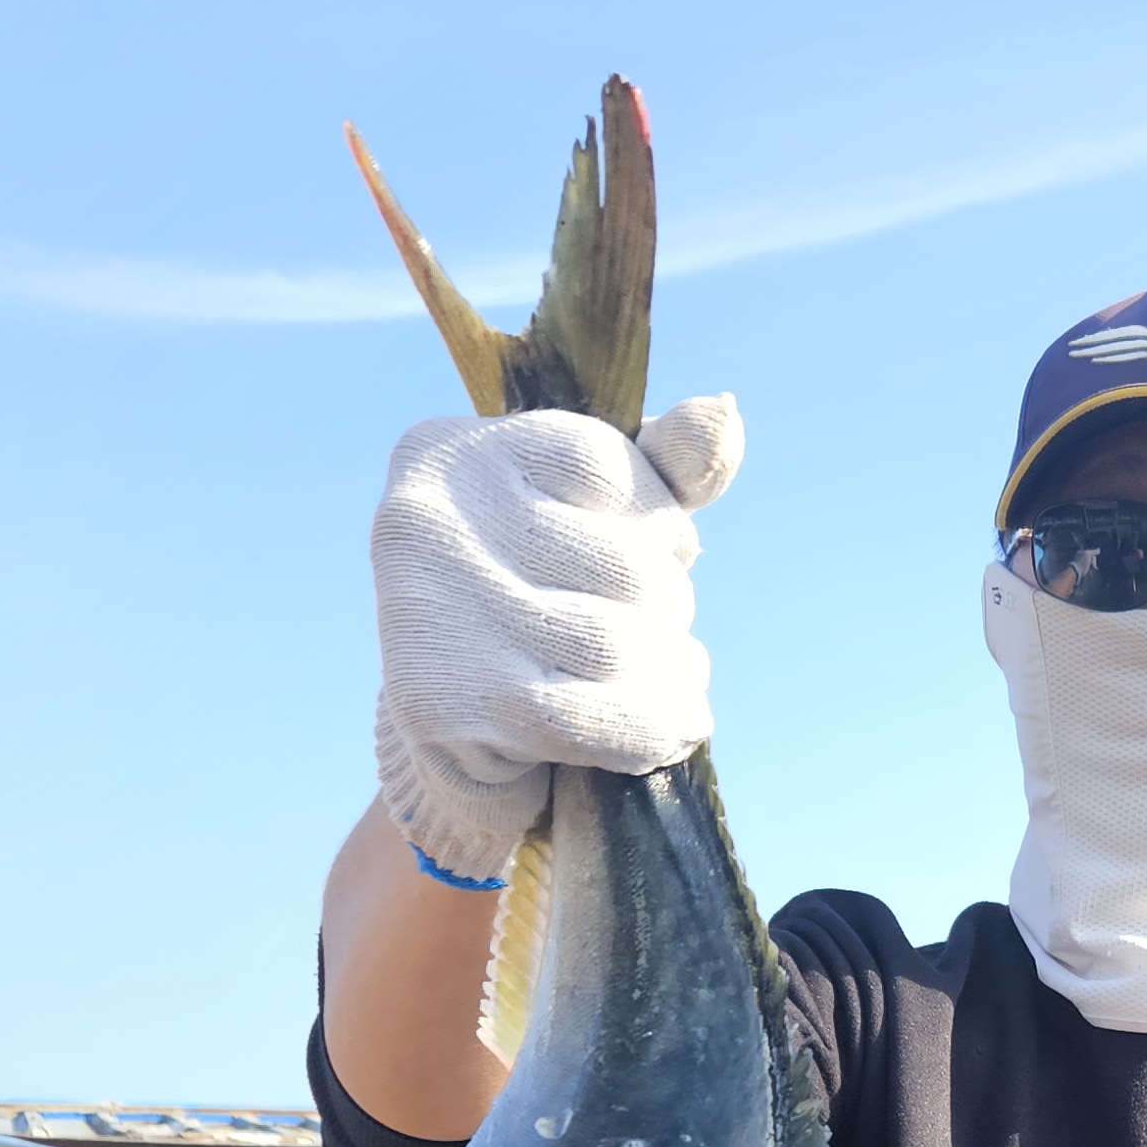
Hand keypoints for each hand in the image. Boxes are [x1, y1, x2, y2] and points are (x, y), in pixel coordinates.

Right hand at [371, 397, 743, 880]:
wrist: (460, 734)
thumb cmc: (544, 602)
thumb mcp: (604, 517)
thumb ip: (666, 464)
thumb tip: (723, 412)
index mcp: (453, 453)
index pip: (606, 466)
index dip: (662, 524)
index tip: (658, 555)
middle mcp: (423, 523)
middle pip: (623, 567)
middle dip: (669, 609)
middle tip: (664, 635)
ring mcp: (424, 617)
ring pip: (614, 647)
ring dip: (672, 675)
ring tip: (678, 680)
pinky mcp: (440, 706)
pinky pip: (588, 719)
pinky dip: (652, 729)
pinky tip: (676, 728)